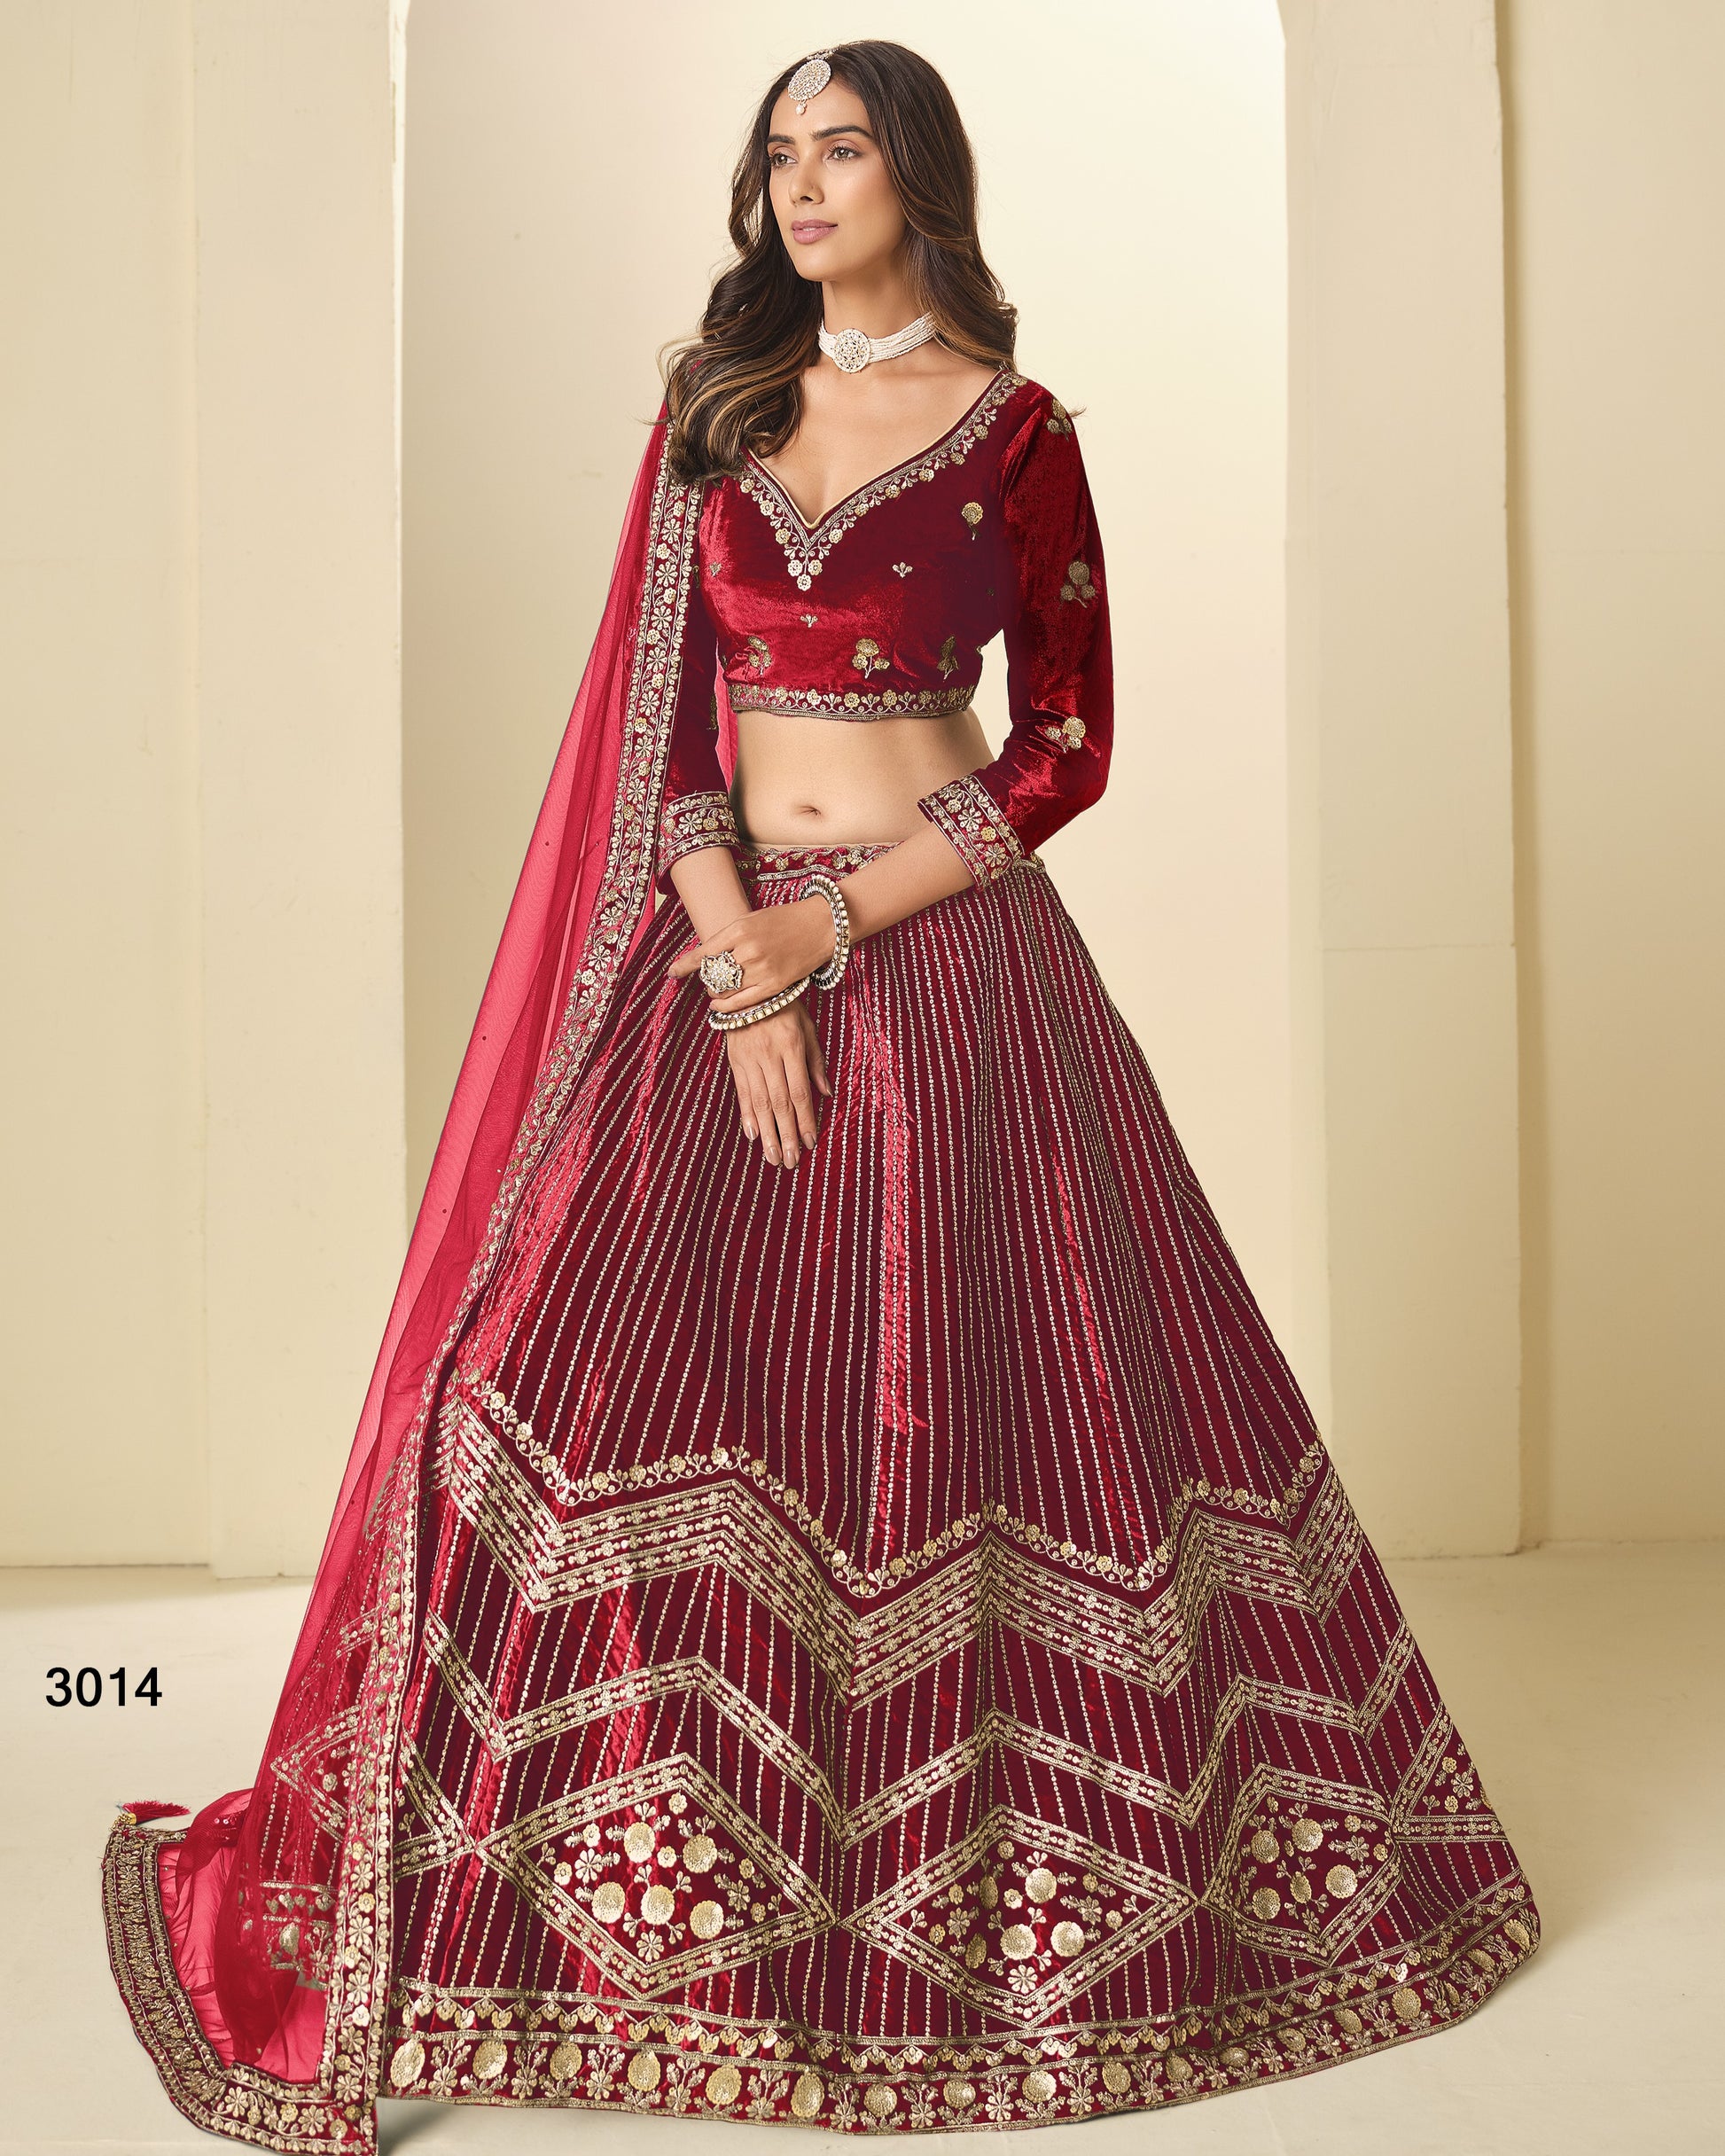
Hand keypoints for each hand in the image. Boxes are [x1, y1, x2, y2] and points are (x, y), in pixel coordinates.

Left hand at [667, 897, 835, 1013]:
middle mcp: (748, 950)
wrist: (822, 925)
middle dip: (705, 977)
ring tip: (716, 988)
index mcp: (740, 929)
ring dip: (715, 991)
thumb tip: (706, 957)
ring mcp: (762, 970)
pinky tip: (718, 1005)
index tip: (672, 973)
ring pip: (725, 990)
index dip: (684, 965)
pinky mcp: (774, 986)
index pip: (703, 953)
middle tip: (706, 977)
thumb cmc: (785, 919)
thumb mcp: (752, 918)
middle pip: (712, 973)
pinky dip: (725, 1007)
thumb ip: (729, 937)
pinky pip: (742, 1003)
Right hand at [723, 1002, 829, 1168]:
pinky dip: (746, 1115)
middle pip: (779, 1103)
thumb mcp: (807, 1028)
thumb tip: (826, 1094)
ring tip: (773, 1158)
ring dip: (767, 1134)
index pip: (800, 1092)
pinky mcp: (734, 1061)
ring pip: (759, 1103)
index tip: (810, 1142)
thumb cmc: (785, 1006)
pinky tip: (753, 1135)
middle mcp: (770, 1056)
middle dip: (786, 1135)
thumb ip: (816, 1061)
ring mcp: (749, 1060)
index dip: (805, 1120)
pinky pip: (741, 1093)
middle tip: (790, 1161)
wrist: (746, 986)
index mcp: (792, 1047)